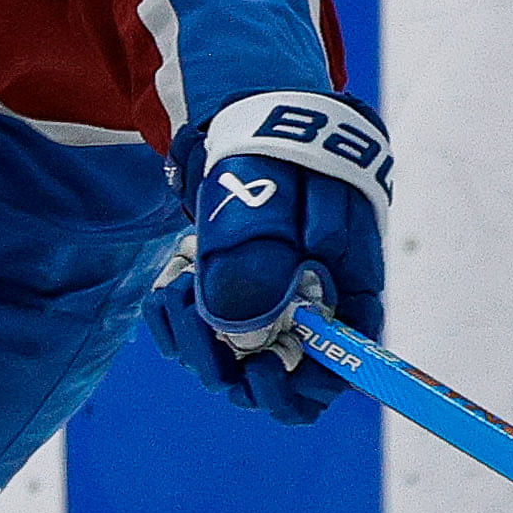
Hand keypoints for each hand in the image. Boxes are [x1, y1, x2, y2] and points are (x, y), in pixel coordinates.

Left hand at [148, 91, 392, 423]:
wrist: (263, 124)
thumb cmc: (294, 157)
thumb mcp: (290, 199)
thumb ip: (274, 261)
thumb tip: (256, 328)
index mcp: (342, 303)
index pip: (333, 379)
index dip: (300, 389)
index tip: (263, 364)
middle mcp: (305, 320)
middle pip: (271, 387)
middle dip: (227, 367)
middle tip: (197, 319)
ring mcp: (263, 315)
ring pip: (226, 366)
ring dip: (192, 339)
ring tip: (178, 287)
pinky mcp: (224, 305)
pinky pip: (195, 340)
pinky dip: (173, 322)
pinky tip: (169, 284)